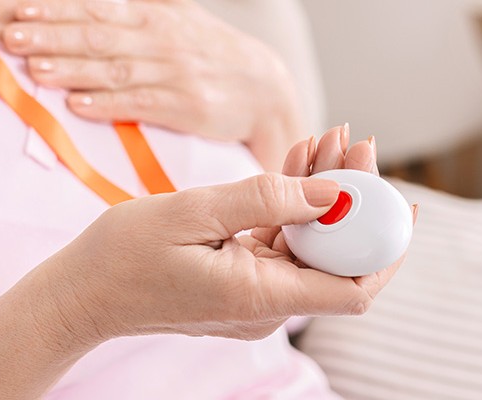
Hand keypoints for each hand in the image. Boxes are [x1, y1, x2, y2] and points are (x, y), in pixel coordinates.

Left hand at [3, 0, 304, 169]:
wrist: (264, 88)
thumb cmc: (207, 52)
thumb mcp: (175, 16)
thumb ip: (133, 6)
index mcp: (153, 16)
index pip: (97, 8)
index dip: (56, 10)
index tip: (20, 11)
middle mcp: (161, 41)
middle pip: (98, 36)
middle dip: (52, 36)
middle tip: (11, 38)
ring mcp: (174, 73)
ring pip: (114, 69)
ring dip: (71, 69)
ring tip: (35, 70)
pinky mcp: (186, 106)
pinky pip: (139, 104)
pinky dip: (107, 105)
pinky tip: (77, 105)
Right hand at [41, 125, 411, 341]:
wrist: (82, 293)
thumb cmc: (124, 256)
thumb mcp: (194, 212)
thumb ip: (267, 200)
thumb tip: (333, 194)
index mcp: (260, 297)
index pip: (353, 288)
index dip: (385, 247)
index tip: (399, 201)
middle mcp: (266, 305)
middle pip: (335, 258)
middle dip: (353, 200)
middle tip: (354, 140)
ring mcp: (254, 296)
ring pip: (309, 246)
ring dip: (321, 195)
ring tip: (326, 139)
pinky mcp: (240, 282)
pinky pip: (280, 245)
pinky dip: (291, 207)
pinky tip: (297, 162)